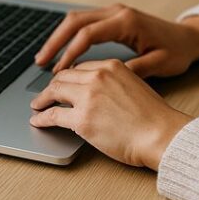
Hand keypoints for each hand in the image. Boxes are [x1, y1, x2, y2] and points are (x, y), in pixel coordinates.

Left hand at [29, 58, 191, 168]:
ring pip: (54, 91)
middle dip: (52, 85)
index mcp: (111, 66)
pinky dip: (41, 117)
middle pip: (63, 76)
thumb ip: (115, 83)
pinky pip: (52, 115)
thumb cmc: (154, 116)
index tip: (62, 83)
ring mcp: (87, 97)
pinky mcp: (81, 120)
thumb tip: (100, 93)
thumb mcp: (135, 85)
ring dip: (42, 99)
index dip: (68, 76)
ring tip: (37, 105)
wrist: (161, 134)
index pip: (81, 67)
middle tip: (45, 94)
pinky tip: (38, 120)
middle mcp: (97, 77)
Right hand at [34, 3, 198, 77]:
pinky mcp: (114, 17)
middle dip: (55, 41)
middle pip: (75, 20)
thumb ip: (134, 71)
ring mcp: (115, 12)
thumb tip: (107, 81)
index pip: (88, 34)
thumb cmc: (177, 51)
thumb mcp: (159, 64)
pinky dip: (70, 35)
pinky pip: (85, 22)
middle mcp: (117, 12)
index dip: (70, 53)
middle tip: (39, 62)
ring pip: (77, 18)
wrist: (189, 37)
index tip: (58, 72)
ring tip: (45, 58)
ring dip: (59, 36)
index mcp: (127, 22)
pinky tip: (62, 51)